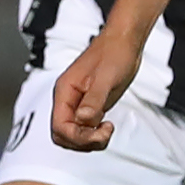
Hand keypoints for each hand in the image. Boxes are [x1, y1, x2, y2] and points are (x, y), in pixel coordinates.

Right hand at [52, 30, 144, 150]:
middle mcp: (67, 99)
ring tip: (107, 129)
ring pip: (73, 135)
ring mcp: (77, 104)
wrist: (124, 42)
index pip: (60, 127)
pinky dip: (94, 135)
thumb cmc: (114, 53)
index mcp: (65, 91)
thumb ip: (93, 100)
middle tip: (104, 132)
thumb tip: (83, 119)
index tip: (99, 132)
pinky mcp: (88, 106)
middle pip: (63, 135)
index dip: (78, 136)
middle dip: (83, 141)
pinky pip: (83, 129)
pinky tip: (106, 126)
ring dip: (89, 140)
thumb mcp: (106, 78)